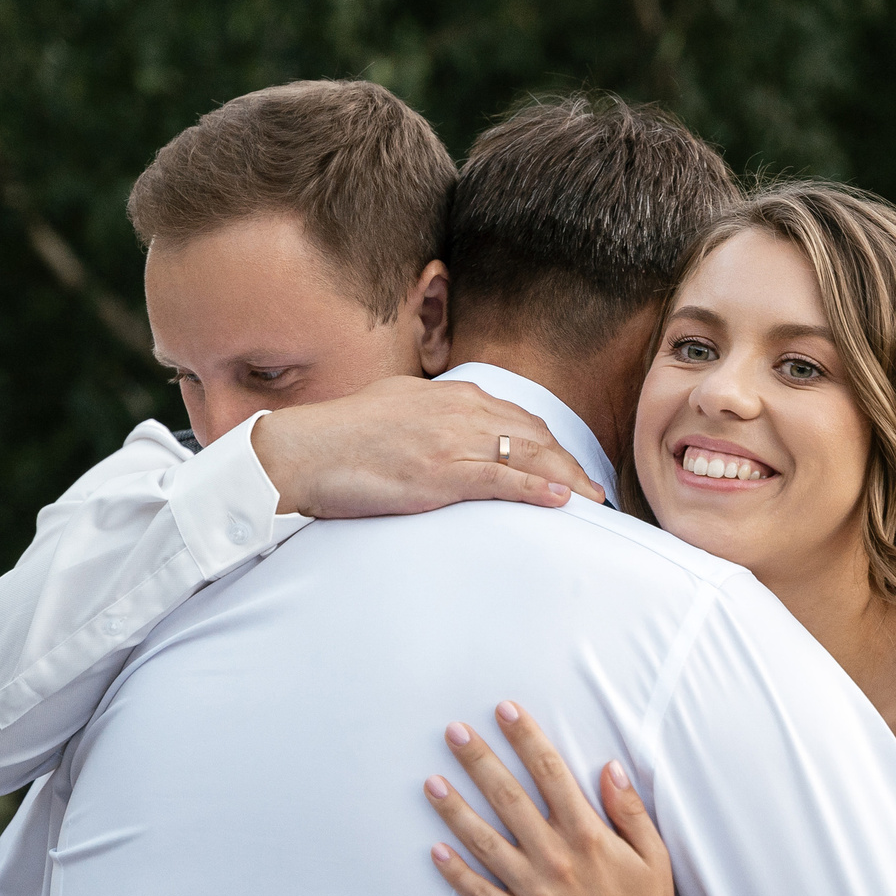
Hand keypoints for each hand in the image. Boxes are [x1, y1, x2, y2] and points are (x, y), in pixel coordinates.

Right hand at [253, 376, 606, 517]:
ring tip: (593, 500)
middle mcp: (458, 411)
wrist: (300, 450)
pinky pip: (499, 480)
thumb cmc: (339, 436)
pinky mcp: (438, 473)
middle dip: (570, 463)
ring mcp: (450, 441)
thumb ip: (430, 416)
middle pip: (535, 436)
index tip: (568, 465)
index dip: (550, 444)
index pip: (517, 417)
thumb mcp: (395, 409)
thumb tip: (448, 429)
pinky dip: (535, 489)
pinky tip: (560, 500)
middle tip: (595, 490)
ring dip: (566, 479)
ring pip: (527, 456)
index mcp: (450, 395)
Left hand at [424, 702, 692, 895]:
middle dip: (479, 760)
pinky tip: (435, 850)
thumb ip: (629, 810)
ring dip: (455, 811)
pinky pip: (481, 895)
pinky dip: (457, 874)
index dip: (527, 738)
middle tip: (453, 731)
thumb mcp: (653, 857)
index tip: (505, 710)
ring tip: (431, 783)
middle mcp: (556, 859)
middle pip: (509, 798)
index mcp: (589, 837)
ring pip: (485, 843)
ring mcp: (534, 893)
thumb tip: (609, 767)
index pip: (552, 774)